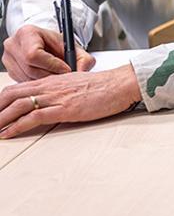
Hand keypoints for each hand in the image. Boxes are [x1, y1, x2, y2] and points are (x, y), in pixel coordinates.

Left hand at [0, 64, 140, 138]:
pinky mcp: (66, 109)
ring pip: (19, 106)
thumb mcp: (75, 86)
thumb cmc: (103, 86)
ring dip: (1, 119)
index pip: (16, 89)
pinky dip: (18, 126)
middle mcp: (49, 87)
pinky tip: (9, 133)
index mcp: (51, 81)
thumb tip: (50, 103)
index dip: (0, 101)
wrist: (120, 84)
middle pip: (11, 96)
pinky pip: (35, 116)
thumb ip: (59, 92)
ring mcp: (57, 98)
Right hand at [2, 25, 95, 81]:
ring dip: (45, 81)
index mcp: (27, 33)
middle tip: (64, 76)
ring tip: (57, 76)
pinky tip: (47, 78)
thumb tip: (83, 71)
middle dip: (51, 75)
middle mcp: (13, 45)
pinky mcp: (10, 70)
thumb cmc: (58, 45)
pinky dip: (37, 84)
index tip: (66, 69)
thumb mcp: (74, 48)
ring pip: (26, 78)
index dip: (52, 65)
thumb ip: (84, 59)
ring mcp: (8, 58)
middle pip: (30, 68)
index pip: (34, 54)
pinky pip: (23, 82)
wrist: (48, 45)